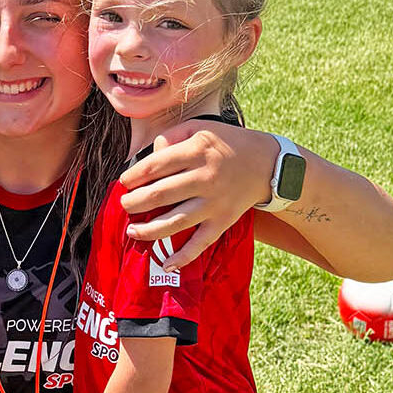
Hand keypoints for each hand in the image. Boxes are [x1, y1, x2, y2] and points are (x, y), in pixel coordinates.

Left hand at [117, 123, 275, 269]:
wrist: (268, 164)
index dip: (133, 176)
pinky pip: (201, 242)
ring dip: (149, 230)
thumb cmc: (226, 144)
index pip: (155, 166)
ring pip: (175, 221)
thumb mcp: (200, 128)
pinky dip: (183, 256)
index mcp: (197, 151)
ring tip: (132, 231)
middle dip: (135, 203)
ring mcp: (215, 202)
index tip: (124, 182)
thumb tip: (149, 158)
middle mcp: (205, 177)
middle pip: (160, 194)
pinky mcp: (223, 221)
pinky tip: (165, 264)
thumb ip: (170, 138)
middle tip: (124, 205)